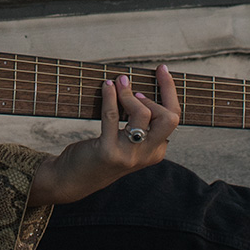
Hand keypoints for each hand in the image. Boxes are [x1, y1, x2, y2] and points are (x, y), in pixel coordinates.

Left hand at [27, 65, 180, 205]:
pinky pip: (113, 116)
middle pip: (169, 119)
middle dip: (159, 93)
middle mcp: (147, 154)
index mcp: (156, 150)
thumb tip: (138, 86)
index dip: (169, 90)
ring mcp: (129, 154)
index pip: (174, 118)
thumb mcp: (128, 141)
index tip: (162, 70)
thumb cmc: (102, 152)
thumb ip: (139, 123)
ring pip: (143, 114)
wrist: (75, 179)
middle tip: (136, 86)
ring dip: (129, 94)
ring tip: (119, 84)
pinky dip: (110, 96)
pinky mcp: (109, 151)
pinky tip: (106, 86)